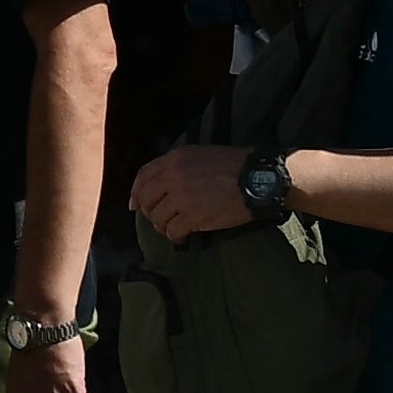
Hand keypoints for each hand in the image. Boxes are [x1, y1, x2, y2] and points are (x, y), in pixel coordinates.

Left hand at [118, 136, 246, 244]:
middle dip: (150, 212)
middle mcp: (173, 176)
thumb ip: (180, 166)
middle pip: (146, 199)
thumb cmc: (235, 166)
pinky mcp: (193, 215)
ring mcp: (182, 196)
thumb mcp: (202, 155)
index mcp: (175, 159)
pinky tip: (183, 236)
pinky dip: (176, 236)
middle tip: (160, 219)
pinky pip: (172, 230)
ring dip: (163, 226)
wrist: (257, 178)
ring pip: (157, 217)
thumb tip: (163, 183)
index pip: (143, 175)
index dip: (136, 192)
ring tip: (174, 228)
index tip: (135, 204)